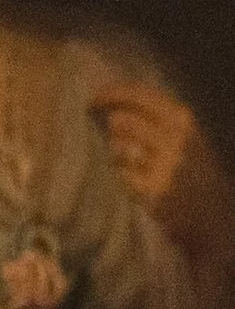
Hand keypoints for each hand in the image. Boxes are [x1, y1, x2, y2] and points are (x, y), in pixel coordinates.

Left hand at [93, 82, 234, 272]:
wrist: (215, 215)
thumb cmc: (195, 174)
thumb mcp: (187, 137)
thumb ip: (159, 122)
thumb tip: (114, 113)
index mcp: (184, 119)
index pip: (142, 96)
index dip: (114, 93)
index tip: (94, 97)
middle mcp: (175, 139)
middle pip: (123, 121)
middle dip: (107, 124)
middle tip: (98, 131)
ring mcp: (164, 166)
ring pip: (119, 149)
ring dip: (115, 153)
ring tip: (126, 159)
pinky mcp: (154, 193)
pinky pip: (122, 177)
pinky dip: (123, 177)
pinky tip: (136, 181)